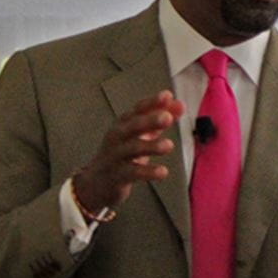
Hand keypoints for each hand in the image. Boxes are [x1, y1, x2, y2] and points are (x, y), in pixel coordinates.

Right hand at [72, 90, 183, 216]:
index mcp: (124, 124)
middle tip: (167, 117)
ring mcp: (116, 156)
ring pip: (133, 149)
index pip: (138, 110)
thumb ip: (159, 120)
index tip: (167, 95)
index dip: (152, 102)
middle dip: (150, 120)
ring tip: (169, 145)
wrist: (97, 182)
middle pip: (133, 126)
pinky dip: (148, 172)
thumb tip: (180, 104)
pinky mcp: (118, 176)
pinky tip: (163, 172)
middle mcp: (118, 137)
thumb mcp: (140, 135)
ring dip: (151, 146)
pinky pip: (133, 173)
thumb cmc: (122, 153)